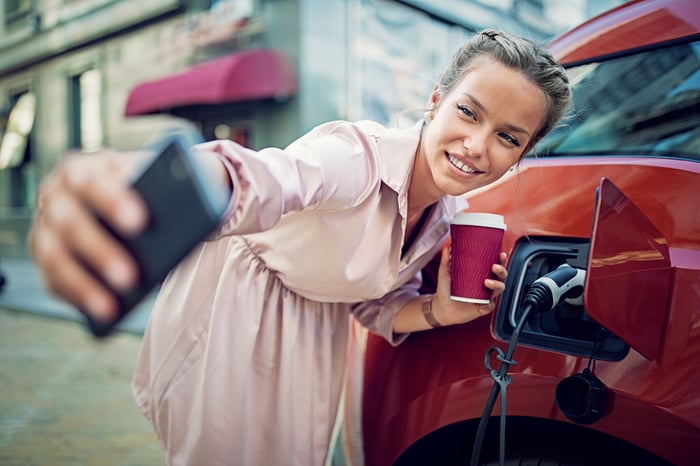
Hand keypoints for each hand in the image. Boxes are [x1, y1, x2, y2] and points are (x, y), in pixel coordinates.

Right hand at [27, 151, 148, 323]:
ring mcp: (44, 227)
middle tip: (130, 277)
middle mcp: (53, 196)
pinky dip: (75, 298)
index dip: (111, 201)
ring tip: (112, 307)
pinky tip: (102, 313)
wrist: (123, 194)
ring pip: (55, 257)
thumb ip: (158, 193)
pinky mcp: (45, 255)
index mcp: (79, 169)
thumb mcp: (150, 180)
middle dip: (99, 252)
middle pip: (69, 223)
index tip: (139, 223)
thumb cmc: (142, 187)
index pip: (89, 182)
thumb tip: (182, 220)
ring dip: (83, 284)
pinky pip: (53, 280)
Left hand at [432, 246, 507, 324]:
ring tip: (487, 282)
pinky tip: (484, 301)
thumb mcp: (445, 272)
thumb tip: (448, 246)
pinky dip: (489, 303)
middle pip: (501, 276)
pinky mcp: (482, 308)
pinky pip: (490, 305)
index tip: (501, 254)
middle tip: (494, 267)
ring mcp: (486, 296)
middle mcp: (486, 284)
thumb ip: (446, 259)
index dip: (501, 260)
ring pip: (499, 289)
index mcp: (481, 274)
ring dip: (497, 284)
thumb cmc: (446, 289)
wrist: (441, 308)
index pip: (495, 265)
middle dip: (501, 270)